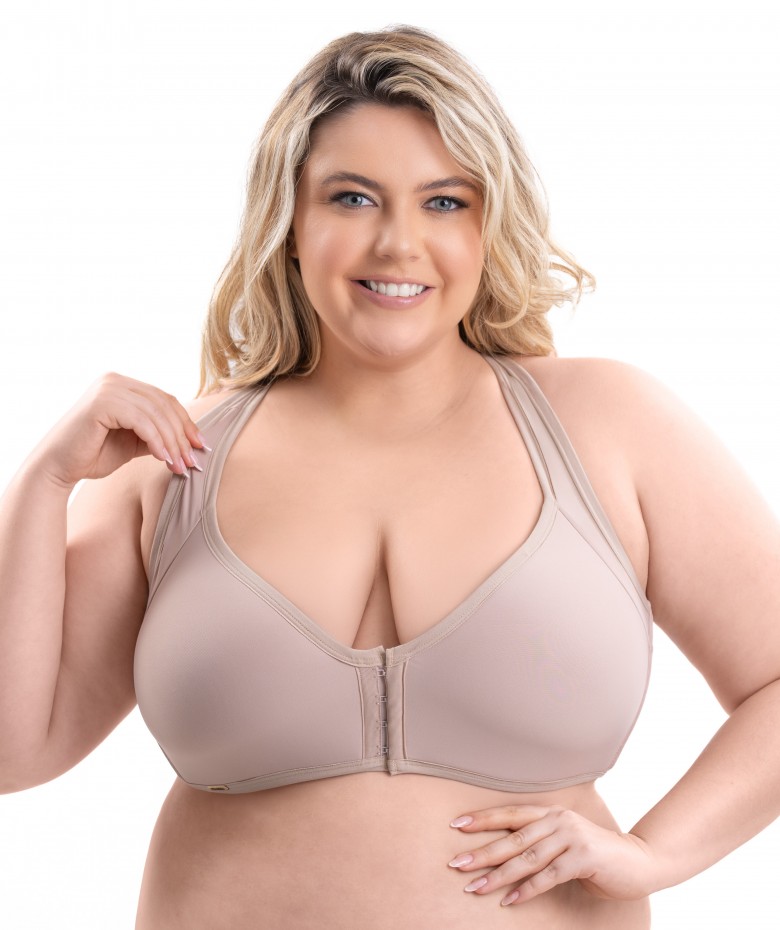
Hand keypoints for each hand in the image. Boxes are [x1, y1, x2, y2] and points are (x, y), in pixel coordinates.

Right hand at [28, 371, 209, 488]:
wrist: (58, 467)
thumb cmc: (93, 455)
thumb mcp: (134, 442)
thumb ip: (157, 433)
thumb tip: (192, 439)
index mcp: (123, 385)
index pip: (165, 400)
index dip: (186, 423)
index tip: (201, 446)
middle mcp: (115, 380)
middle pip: (164, 404)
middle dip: (182, 435)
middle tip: (192, 461)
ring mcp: (108, 388)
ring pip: (156, 414)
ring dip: (172, 442)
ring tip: (179, 466)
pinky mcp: (102, 402)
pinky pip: (141, 421)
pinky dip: (156, 441)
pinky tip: (164, 458)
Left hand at [447, 805, 656, 906]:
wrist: (639, 862)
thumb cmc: (595, 856)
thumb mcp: (564, 842)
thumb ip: (540, 842)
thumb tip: (503, 854)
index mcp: (551, 812)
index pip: (510, 814)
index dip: (482, 819)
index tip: (456, 826)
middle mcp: (558, 820)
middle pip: (512, 837)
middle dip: (482, 852)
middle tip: (457, 864)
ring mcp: (571, 837)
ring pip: (527, 857)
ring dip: (499, 875)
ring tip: (476, 888)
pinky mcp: (583, 857)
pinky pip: (548, 876)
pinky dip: (527, 889)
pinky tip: (510, 900)